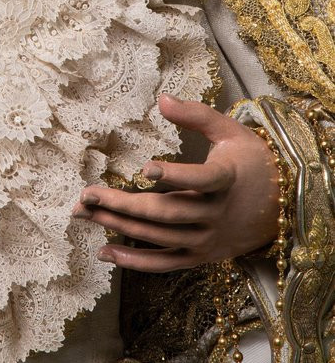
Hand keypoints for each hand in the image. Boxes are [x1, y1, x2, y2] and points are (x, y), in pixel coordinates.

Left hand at [72, 93, 280, 270]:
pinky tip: (104, 251)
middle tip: (85, 195)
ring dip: (118, 226)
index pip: (201, 179)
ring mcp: (206, 239)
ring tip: (82, 213)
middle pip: (165, 212)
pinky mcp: (200, 256)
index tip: (145, 167)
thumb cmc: (250, 162)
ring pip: (158, 237)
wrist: (281, 208)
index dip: (175, 175)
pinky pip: (164, 263)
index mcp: (226, 180)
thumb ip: (197, 114)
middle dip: (121, 204)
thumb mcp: (230, 131)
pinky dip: (134, 261)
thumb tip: (162, 99)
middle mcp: (215, 214)